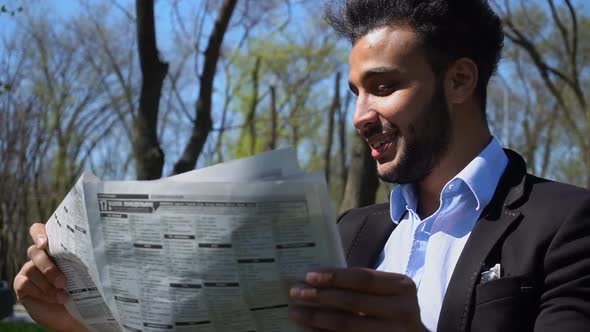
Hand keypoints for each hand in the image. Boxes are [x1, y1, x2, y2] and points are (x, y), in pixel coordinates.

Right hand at [13, 223, 87, 331]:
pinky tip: (55, 298)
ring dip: (48, 284)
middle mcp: (40, 256)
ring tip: (63, 295)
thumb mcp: (85, 272)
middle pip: (35, 251)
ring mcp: (29, 270)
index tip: (45, 243)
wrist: (73, 313)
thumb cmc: (82, 289)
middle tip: (63, 281)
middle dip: (49, 267)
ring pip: (31, 269)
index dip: (38, 234)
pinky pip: (25, 283)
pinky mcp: (22, 285)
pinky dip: (41, 292)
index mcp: (55, 248)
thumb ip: (83, 260)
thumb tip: (97, 250)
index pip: (39, 231)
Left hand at [288, 267, 424, 331]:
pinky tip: (308, 329)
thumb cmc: (392, 306)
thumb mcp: (386, 290)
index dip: (335, 277)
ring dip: (316, 318)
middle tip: (295, 292)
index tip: (309, 276)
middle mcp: (402, 310)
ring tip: (295, 312)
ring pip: (347, 325)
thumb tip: (317, 279)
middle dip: (320, 296)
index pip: (362, 278)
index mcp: (402, 287)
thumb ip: (360, 284)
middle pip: (352, 301)